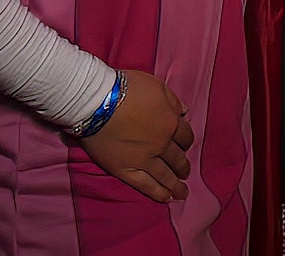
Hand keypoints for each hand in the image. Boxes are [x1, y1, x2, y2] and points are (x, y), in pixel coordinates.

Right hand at [80, 69, 194, 201]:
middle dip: (183, 166)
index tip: (185, 146)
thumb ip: (173, 101)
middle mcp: (162, 143)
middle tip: (185, 173)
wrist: (98, 102)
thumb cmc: (127, 88)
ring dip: (175, 184)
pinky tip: (166, 198)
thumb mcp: (157, 86)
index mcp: (171, 121)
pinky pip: (145, 185)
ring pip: (165, 175)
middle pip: (177, 157)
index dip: (186, 141)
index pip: (185, 135)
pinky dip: (157, 192)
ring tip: (182, 192)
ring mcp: (144, 159)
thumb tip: (184, 112)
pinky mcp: (125, 169)